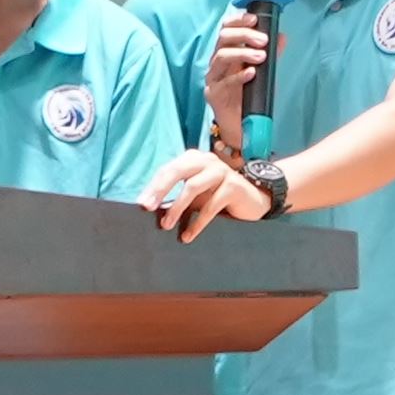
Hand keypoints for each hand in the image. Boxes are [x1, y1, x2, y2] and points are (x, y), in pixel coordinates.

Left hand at [142, 149, 269, 239]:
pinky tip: (187, 236)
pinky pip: (211, 206)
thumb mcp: (196, 193)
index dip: (154, 186)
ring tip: (166, 225)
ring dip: (177, 207)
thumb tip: (149, 208)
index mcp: (194, 159)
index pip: (168, 169)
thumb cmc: (217, 196)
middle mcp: (207, 160)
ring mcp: (222, 171)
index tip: (141, 204)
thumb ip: (176, 194)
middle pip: (178, 171)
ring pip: (193, 187)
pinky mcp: (233, 186)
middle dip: (160, 190)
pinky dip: (197, 223)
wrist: (253, 199)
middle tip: (147, 208)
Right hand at [205, 12, 271, 131]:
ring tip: (261, 57)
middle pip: (223, 39)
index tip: (255, 19)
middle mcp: (217, 63)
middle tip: (263, 41)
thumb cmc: (250, 97)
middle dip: (244, 36)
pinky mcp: (213, 94)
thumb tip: (281, 36)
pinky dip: (239, 75)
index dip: (238, 21)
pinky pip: (224, 82)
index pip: (226, 29)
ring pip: (221, 57)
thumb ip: (271, 54)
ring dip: (242, 53)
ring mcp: (213, 78)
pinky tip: (252, 73)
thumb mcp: (263, 73)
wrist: (241, 127)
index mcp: (227, 53)